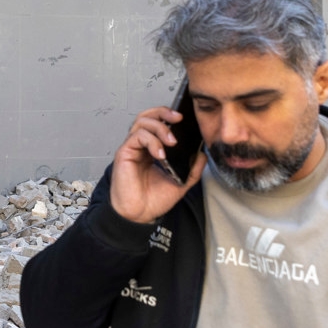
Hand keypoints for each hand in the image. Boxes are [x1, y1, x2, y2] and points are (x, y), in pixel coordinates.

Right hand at [109, 106, 206, 223]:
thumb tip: (203, 153)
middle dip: (164, 112)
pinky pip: (137, 137)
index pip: (159, 122)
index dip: (169, 116)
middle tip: (179, 118)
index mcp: (153, 148)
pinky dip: (151, 141)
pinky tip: (160, 154)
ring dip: (160, 127)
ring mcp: (132, 148)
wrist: (140, 215)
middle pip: (148, 116)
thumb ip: (192, 167)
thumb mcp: (181, 181)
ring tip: (172, 141)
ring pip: (142, 122)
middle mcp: (141, 145)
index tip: (185, 119)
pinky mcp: (124, 153)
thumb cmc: (154, 199)